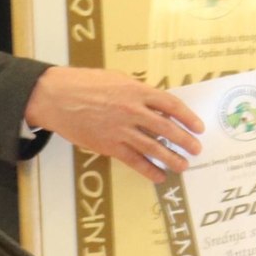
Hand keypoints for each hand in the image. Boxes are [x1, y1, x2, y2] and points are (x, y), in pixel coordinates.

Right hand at [24, 66, 204, 181]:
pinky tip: (159, 176)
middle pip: (167, 128)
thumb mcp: (117, 78)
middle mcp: (133, 111)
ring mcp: (121, 130)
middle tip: (196, 149)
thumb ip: (137, 90)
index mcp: (137, 91)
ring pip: (153, 148)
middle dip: (184, 140)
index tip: (199, 127)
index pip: (171, 105)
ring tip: (183, 165)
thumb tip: (155, 101)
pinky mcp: (109, 146)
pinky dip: (149, 170)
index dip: (188, 117)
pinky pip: (133, 161)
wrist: (57, 97)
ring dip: (171, 158)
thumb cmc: (85, 83)